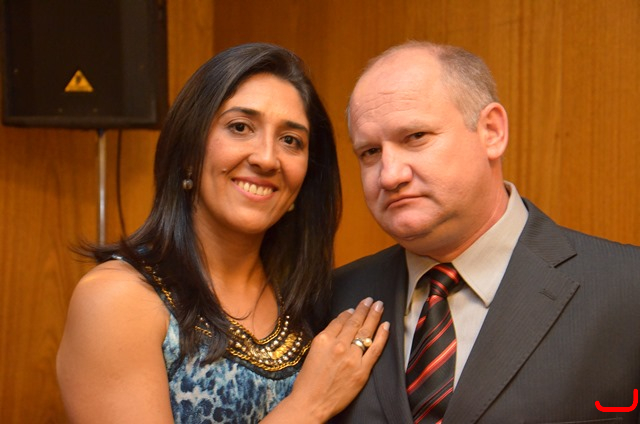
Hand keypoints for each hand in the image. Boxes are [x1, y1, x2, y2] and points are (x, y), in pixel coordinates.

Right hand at [266, 297, 388, 422]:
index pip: (340, 320)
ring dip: (374, 316)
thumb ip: (326, 340)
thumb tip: (339, 328)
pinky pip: (375, 349)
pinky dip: (382, 336)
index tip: (355, 308)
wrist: (311, 403)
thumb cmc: (308, 381)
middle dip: (364, 309)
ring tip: (379, 306)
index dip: (349, 313)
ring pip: (366, 332)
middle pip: (355, 322)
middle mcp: (338, 345)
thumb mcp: (312, 353)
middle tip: (371, 300)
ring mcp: (351, 357)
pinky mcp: (362, 370)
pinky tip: (385, 325)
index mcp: (323, 339)